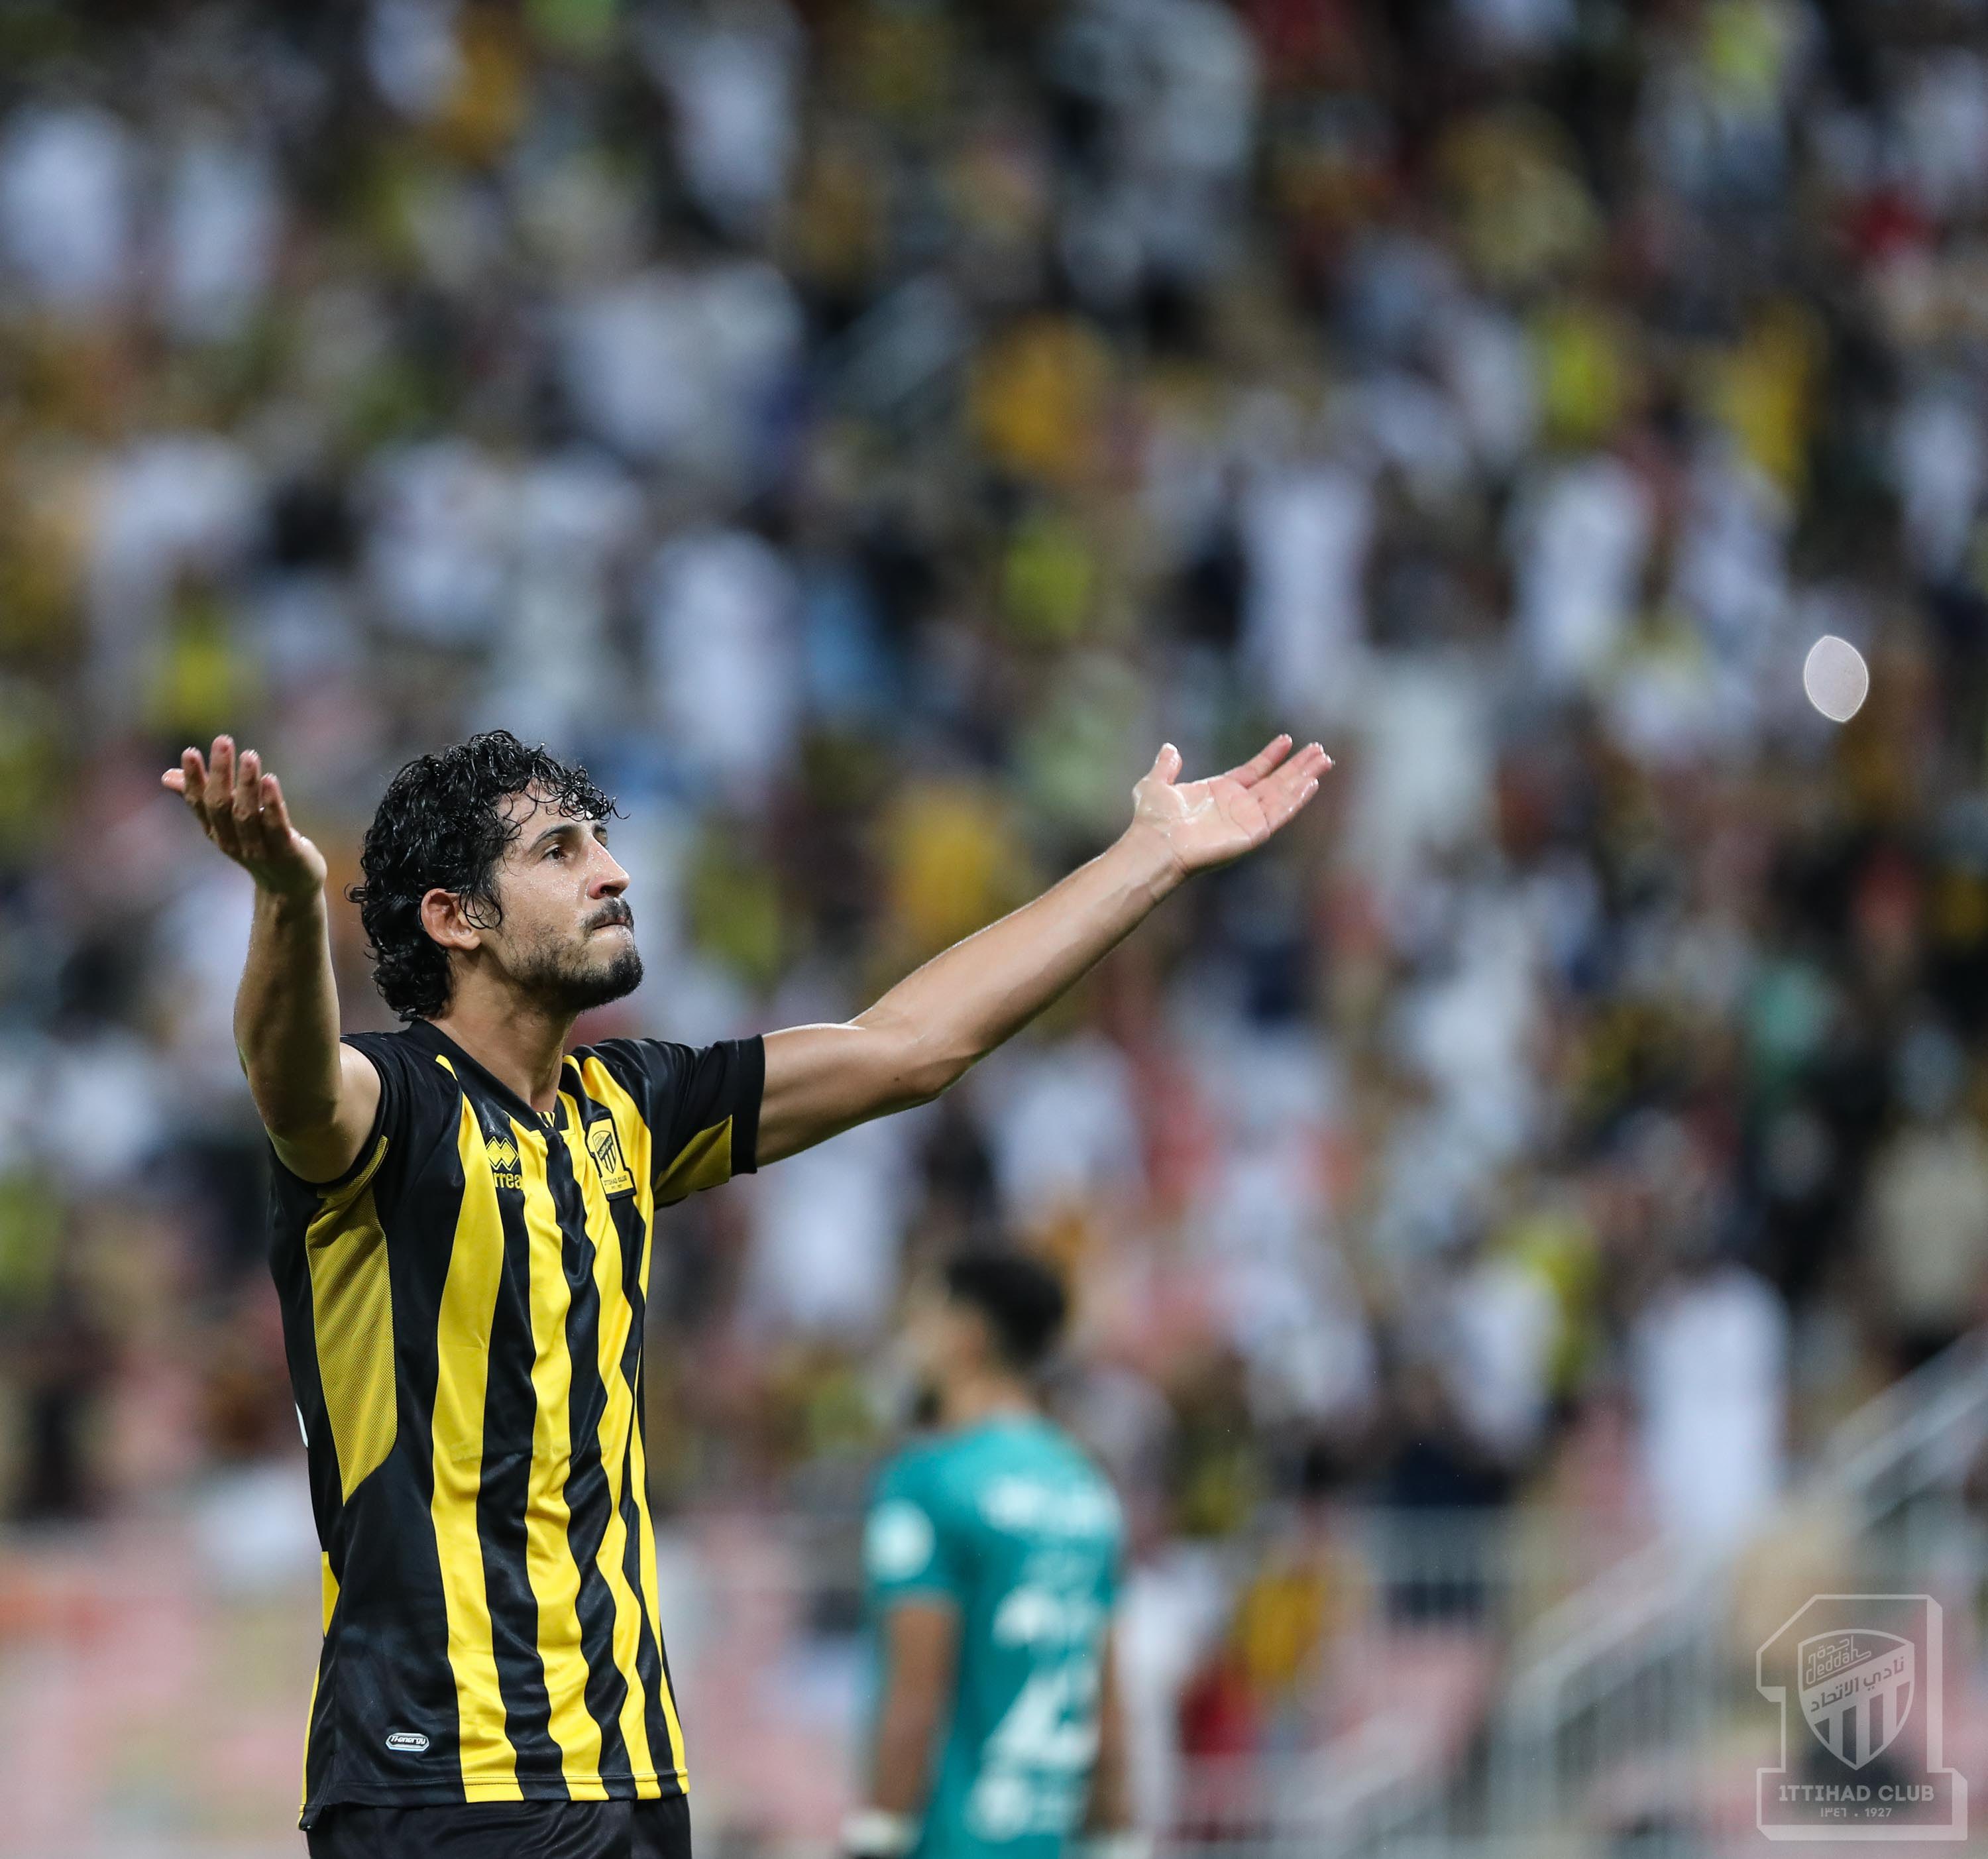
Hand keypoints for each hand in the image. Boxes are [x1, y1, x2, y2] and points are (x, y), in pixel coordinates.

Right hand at [161, 736, 327, 899]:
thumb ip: (202, 798)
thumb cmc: (256, 846)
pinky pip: (276, 826)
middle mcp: (232, 841)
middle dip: (220, 773)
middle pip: (220, 806)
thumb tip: (166, 776)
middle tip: (223, 741)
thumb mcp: (227, 823)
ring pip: (247, 815)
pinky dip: (272, 804)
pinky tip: (270, 780)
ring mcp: (258, 850)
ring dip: (247, 784)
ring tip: (250, 755)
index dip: (193, 779)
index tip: (191, 752)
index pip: (199, 803)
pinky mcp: (286, 853)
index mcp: (216, 831)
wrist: (289, 888)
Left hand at [1129, 734, 1330, 880]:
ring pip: (1283, 795)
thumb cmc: (1153, 821)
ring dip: (1304, 778)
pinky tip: (1311, 784)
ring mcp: (1247, 821)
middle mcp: (1237, 806)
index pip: (1254, 771)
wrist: (1156, 845)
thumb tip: (1169, 749)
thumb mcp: (1155, 784)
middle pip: (1276, 782)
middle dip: (1298, 767)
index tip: (1287, 740)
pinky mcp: (1253, 834)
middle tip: (1320, 750)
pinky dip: (1296, 800)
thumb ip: (1165, 767)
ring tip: (1324, 761)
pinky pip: (1279, 814)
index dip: (1271, 757)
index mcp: (1220, 793)